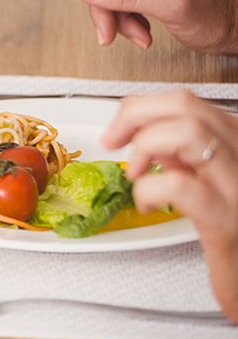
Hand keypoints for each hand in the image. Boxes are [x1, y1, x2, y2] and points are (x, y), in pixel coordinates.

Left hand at [102, 90, 237, 321]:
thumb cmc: (233, 236)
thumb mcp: (208, 183)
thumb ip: (184, 156)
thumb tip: (147, 134)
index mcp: (237, 145)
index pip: (187, 102)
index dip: (142, 108)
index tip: (118, 129)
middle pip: (185, 105)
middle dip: (134, 116)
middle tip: (113, 143)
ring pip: (189, 132)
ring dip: (145, 146)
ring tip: (136, 173)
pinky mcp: (226, 220)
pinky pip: (180, 184)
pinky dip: (149, 189)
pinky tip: (148, 204)